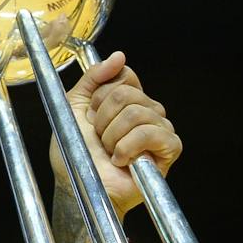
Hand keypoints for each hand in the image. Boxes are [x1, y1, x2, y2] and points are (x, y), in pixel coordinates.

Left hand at [48, 51, 180, 217]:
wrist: (78, 186)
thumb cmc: (75, 153)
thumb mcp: (73, 106)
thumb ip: (92, 78)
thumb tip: (119, 56)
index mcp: (128, 100)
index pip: (125, 75)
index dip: (100, 97)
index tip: (90, 117)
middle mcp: (147, 111)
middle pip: (127, 93)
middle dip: (103, 120)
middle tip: (99, 140)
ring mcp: (160, 128)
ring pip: (136, 112)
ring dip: (112, 137)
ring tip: (110, 153)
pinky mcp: (170, 148)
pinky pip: (151, 132)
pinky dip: (128, 147)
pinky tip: (122, 161)